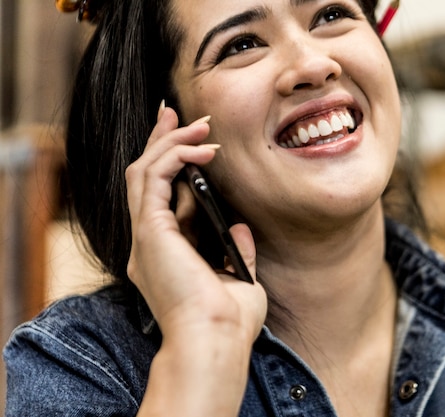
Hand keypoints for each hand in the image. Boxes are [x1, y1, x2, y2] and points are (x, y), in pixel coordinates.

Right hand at [125, 104, 266, 415]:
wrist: (216, 340)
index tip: (187, 139)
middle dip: (160, 141)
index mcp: (164, 254)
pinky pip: (154, 179)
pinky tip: (203, 149)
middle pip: (144, 177)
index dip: (169, 164)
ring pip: (144, 172)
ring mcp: (145, 237)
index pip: (159, 197)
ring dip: (170, 142)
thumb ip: (235, 251)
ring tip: (199, 124)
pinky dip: (176, 157)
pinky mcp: (150, 231)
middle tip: (176, 113)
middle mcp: (149, 243)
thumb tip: (240, 227)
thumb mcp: (238, 278)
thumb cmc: (229, 320)